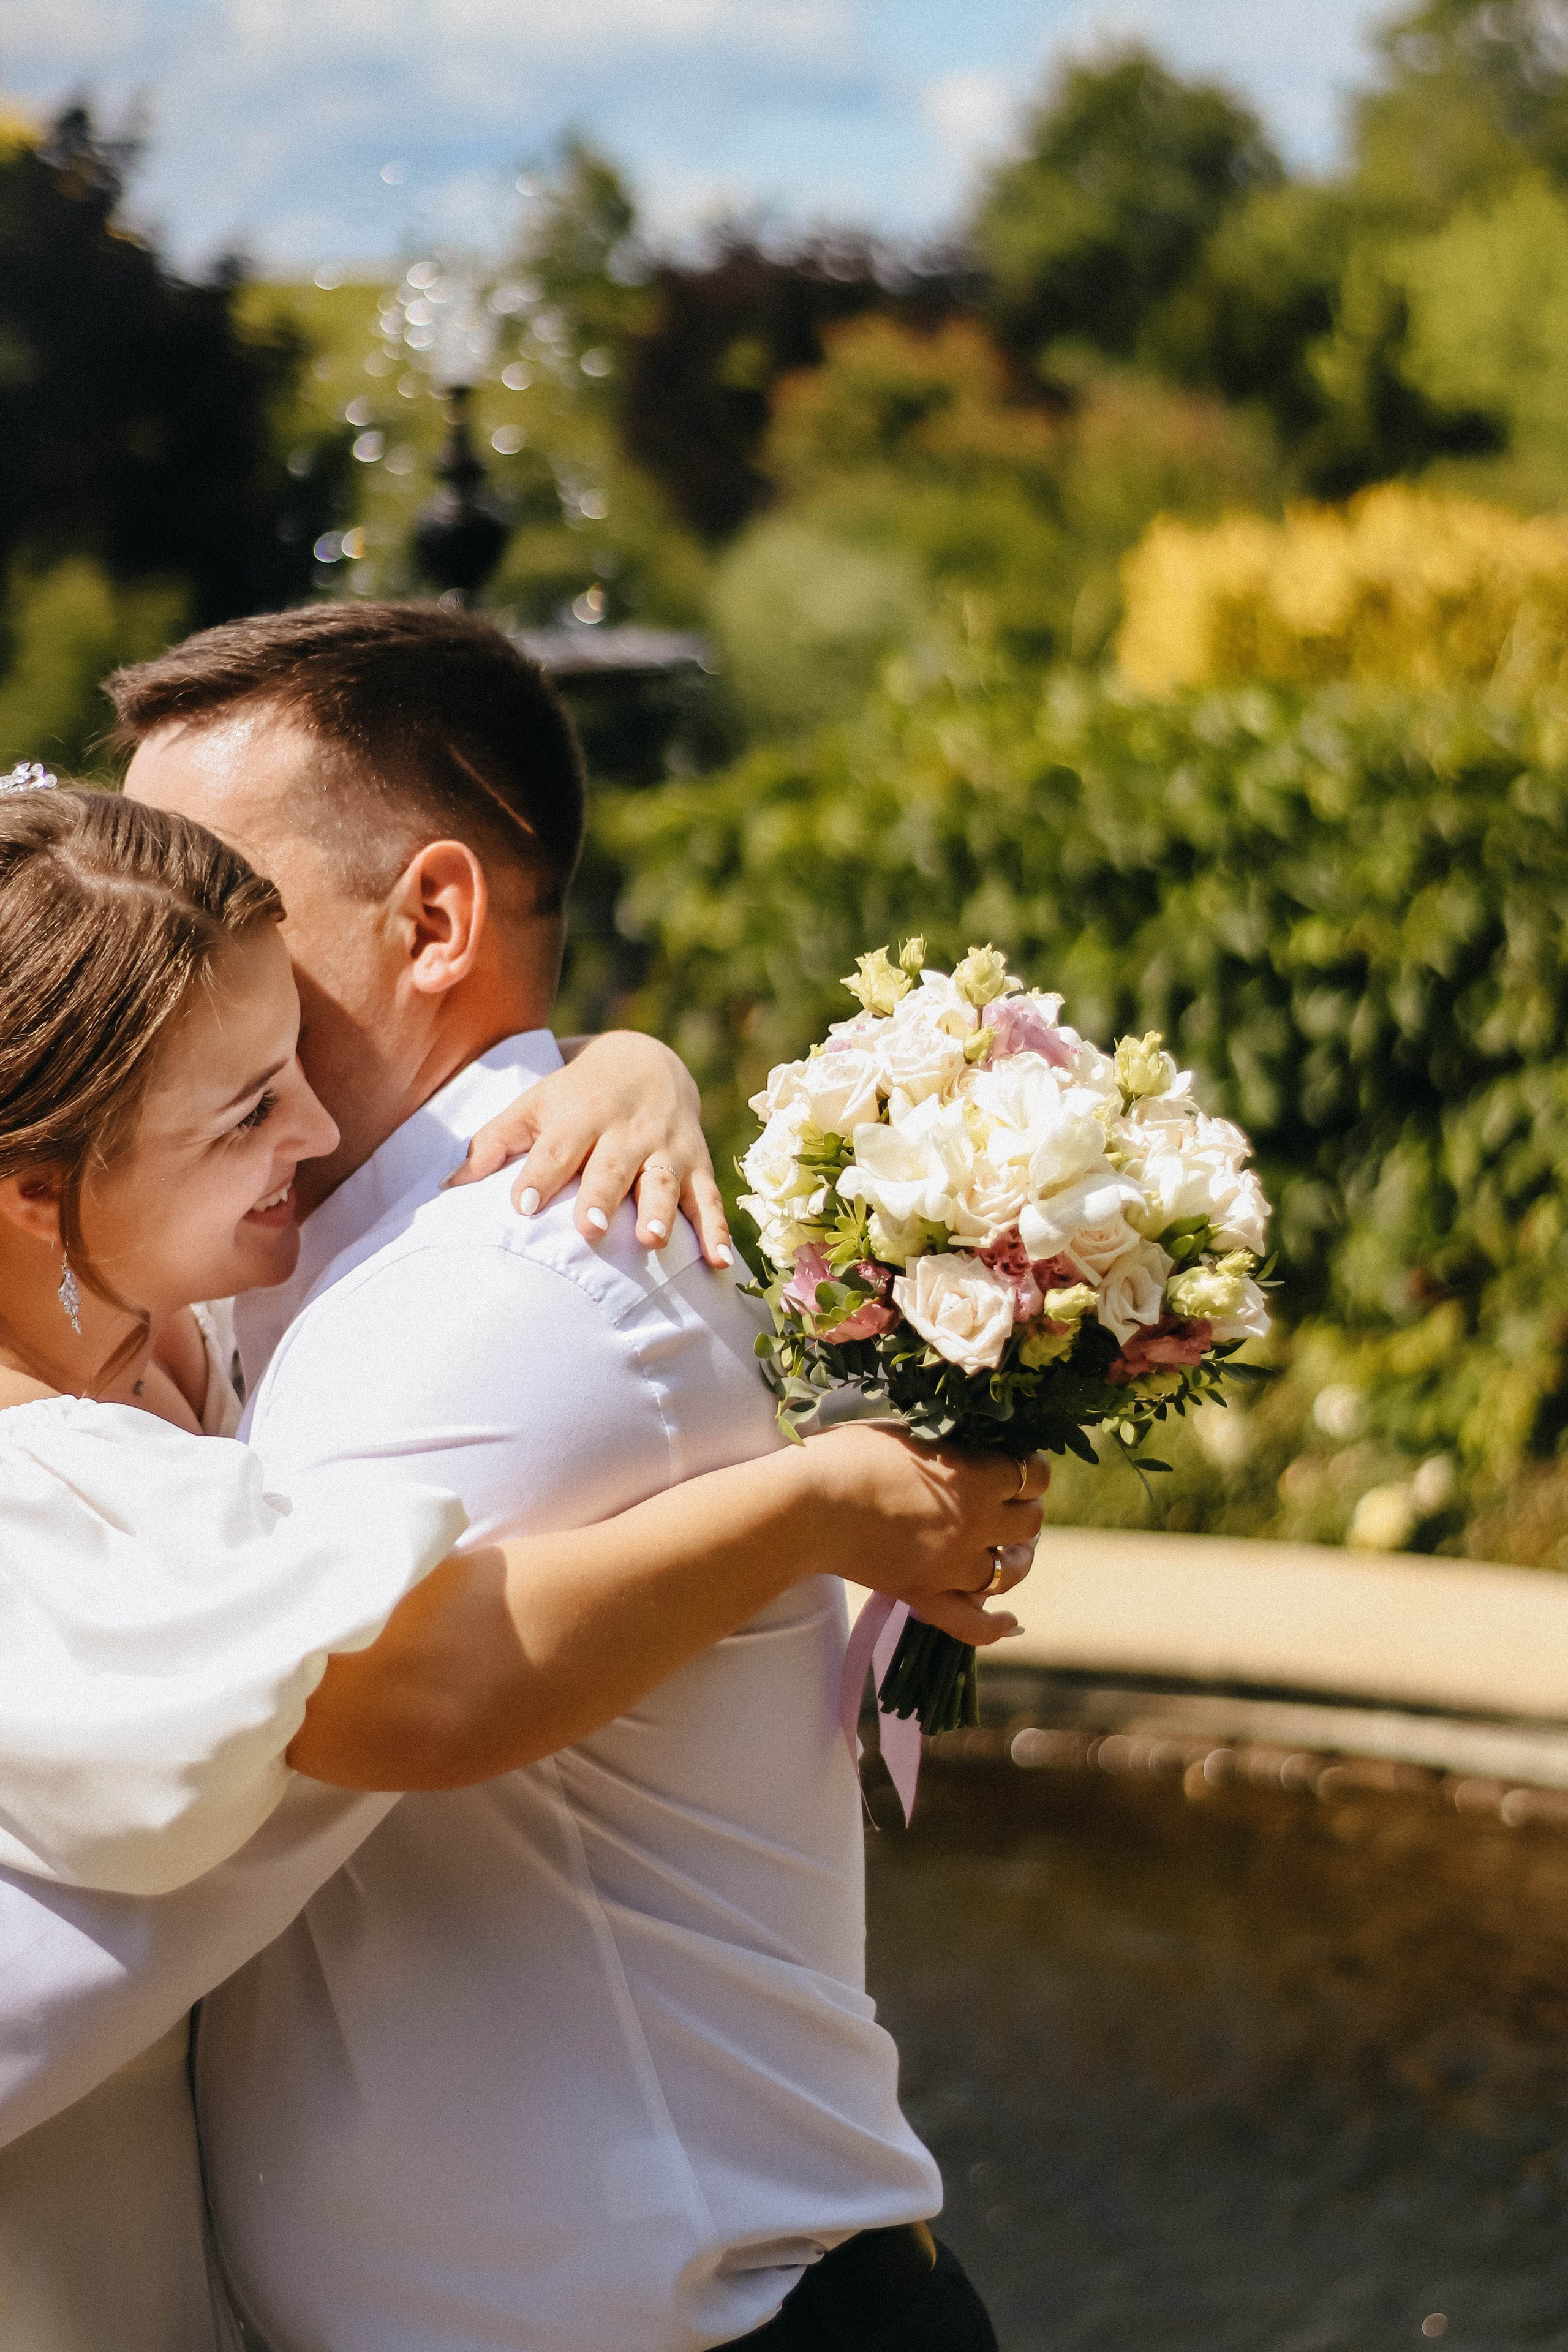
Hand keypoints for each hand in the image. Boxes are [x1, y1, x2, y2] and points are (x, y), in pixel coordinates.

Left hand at [442, 1030, 732, 1266]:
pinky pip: (709, 1200)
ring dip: (661, 1212)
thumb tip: (446, 1185)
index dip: (540, 1175)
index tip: (520, 1205)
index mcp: (582, 1114)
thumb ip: (495, 1142)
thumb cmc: (577, 1095)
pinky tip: (718, 1264)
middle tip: (590, 1229)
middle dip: (603, 1195)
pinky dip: (717, 1232)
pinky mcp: (697, 1164)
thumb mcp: (536, 1104)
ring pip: (665, 1181)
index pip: (558, 1146)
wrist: (649, 1060)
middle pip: (613, 1165)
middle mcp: (627, 1130)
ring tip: (652, 1241)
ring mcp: (666, 1148)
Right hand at [800, 1427, 1047, 1645]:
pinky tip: (1010, 1621)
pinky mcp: (925, 1595)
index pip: (1034, 1475)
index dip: (1030, 1469)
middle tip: (1006, 1504)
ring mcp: (952, 1565)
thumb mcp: (907, 1432)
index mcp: (974, 1475)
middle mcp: (975, 1522)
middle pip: (1031, 1523)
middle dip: (1024, 1511)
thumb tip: (969, 1450)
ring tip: (1005, 1550)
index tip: (1016, 1466)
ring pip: (1011, 1571)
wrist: (805, 1506)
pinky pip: (974, 1624)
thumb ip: (948, 1446)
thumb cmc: (847, 1455)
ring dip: (1015, 1559)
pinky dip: (996, 1626)